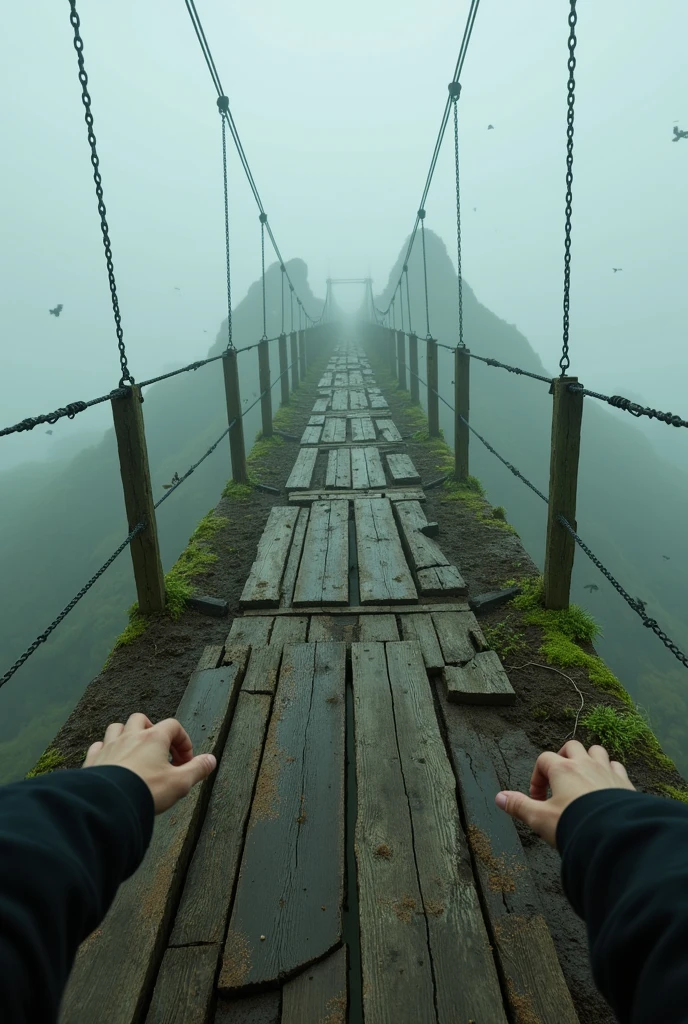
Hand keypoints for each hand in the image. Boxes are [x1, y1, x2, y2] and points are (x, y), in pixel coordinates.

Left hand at [82, 713, 215, 813]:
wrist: (109, 804)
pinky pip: (98, 746)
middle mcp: (130, 736)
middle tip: (158, 748)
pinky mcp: (93, 760)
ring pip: (117, 727)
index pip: (173, 726)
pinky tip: (111, 760)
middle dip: (151, 729)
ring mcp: (109, 746)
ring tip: (134, 751)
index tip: (185, 761)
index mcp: (154, 738)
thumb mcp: (180, 783)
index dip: (183, 741)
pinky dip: (105, 749)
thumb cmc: (146, 791)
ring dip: (126, 734)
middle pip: (141, 719)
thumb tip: (211, 760)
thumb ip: (197, 769)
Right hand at [495, 740, 634, 846]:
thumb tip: (499, 797)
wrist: (615, 836)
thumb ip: (519, 806)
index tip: (537, 799)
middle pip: (572, 747)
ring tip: (583, 777)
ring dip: (588, 759)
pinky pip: (617, 767)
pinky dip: (610, 772)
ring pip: (597, 751)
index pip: (544, 760)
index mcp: (562, 770)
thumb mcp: (540, 819)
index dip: (537, 778)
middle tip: (559, 778)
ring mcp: (607, 771)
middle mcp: (585, 764)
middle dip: (563, 758)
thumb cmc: (575, 825)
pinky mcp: (625, 783)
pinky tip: (606, 786)